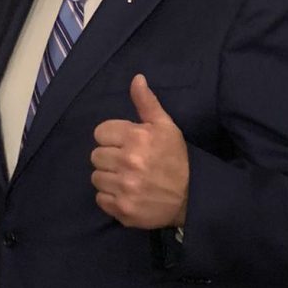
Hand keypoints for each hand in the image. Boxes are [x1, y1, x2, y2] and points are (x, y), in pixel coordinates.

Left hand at [91, 74, 188, 228]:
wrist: (192, 197)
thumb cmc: (176, 158)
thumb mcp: (165, 126)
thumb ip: (147, 102)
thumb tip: (136, 78)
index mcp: (136, 138)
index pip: (100, 133)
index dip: (112, 138)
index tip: (125, 144)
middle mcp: (127, 162)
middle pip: (96, 156)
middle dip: (109, 158)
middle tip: (127, 162)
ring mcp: (124, 188)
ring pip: (96, 178)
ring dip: (108, 178)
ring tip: (127, 178)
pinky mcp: (123, 210)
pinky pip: (100, 199)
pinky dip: (110, 197)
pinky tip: (126, 193)